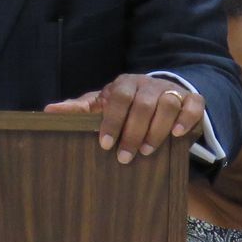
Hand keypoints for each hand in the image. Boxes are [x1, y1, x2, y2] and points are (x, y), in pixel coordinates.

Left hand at [45, 73, 203, 163]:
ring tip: (147, 151)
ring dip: (157, 129)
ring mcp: (171, 90)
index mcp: (125, 84)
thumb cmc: (125, 104)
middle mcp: (149, 84)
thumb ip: (79, 109)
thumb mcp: (102, 105)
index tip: (104, 144)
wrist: (160, 94)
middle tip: (125, 157)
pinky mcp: (191, 99)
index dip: (112, 120)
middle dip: (133, 132)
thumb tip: (48, 111)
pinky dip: (187, 118)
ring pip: (168, 103)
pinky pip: (193, 104)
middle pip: (143, 104)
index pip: (119, 98)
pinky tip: (178, 135)